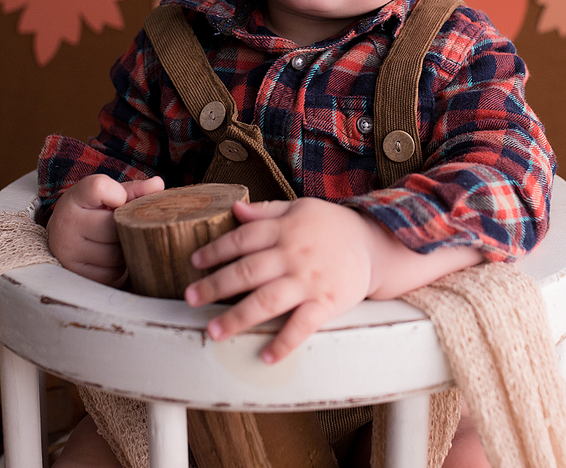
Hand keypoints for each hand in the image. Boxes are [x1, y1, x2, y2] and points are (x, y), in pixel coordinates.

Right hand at [46, 174, 164, 284]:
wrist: (66, 237)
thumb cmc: (94, 211)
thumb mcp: (110, 195)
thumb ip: (134, 190)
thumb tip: (158, 185)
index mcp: (74, 197)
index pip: (99, 188)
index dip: (118, 194)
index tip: (119, 200)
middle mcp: (66, 223)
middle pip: (113, 227)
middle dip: (125, 226)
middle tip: (123, 223)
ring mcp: (68, 251)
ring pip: (115, 253)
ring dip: (125, 248)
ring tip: (117, 239)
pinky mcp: (77, 274)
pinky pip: (112, 273)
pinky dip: (118, 267)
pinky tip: (111, 256)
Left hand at [183, 198, 380, 363]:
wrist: (375, 244)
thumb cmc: (332, 227)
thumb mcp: (301, 208)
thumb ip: (266, 211)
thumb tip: (234, 209)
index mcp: (285, 229)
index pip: (242, 238)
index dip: (216, 250)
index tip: (194, 262)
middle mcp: (293, 255)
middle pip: (247, 272)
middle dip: (215, 286)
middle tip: (190, 298)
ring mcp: (309, 281)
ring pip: (267, 301)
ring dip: (238, 318)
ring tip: (214, 332)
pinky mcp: (327, 303)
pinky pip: (302, 326)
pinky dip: (284, 342)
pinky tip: (265, 356)